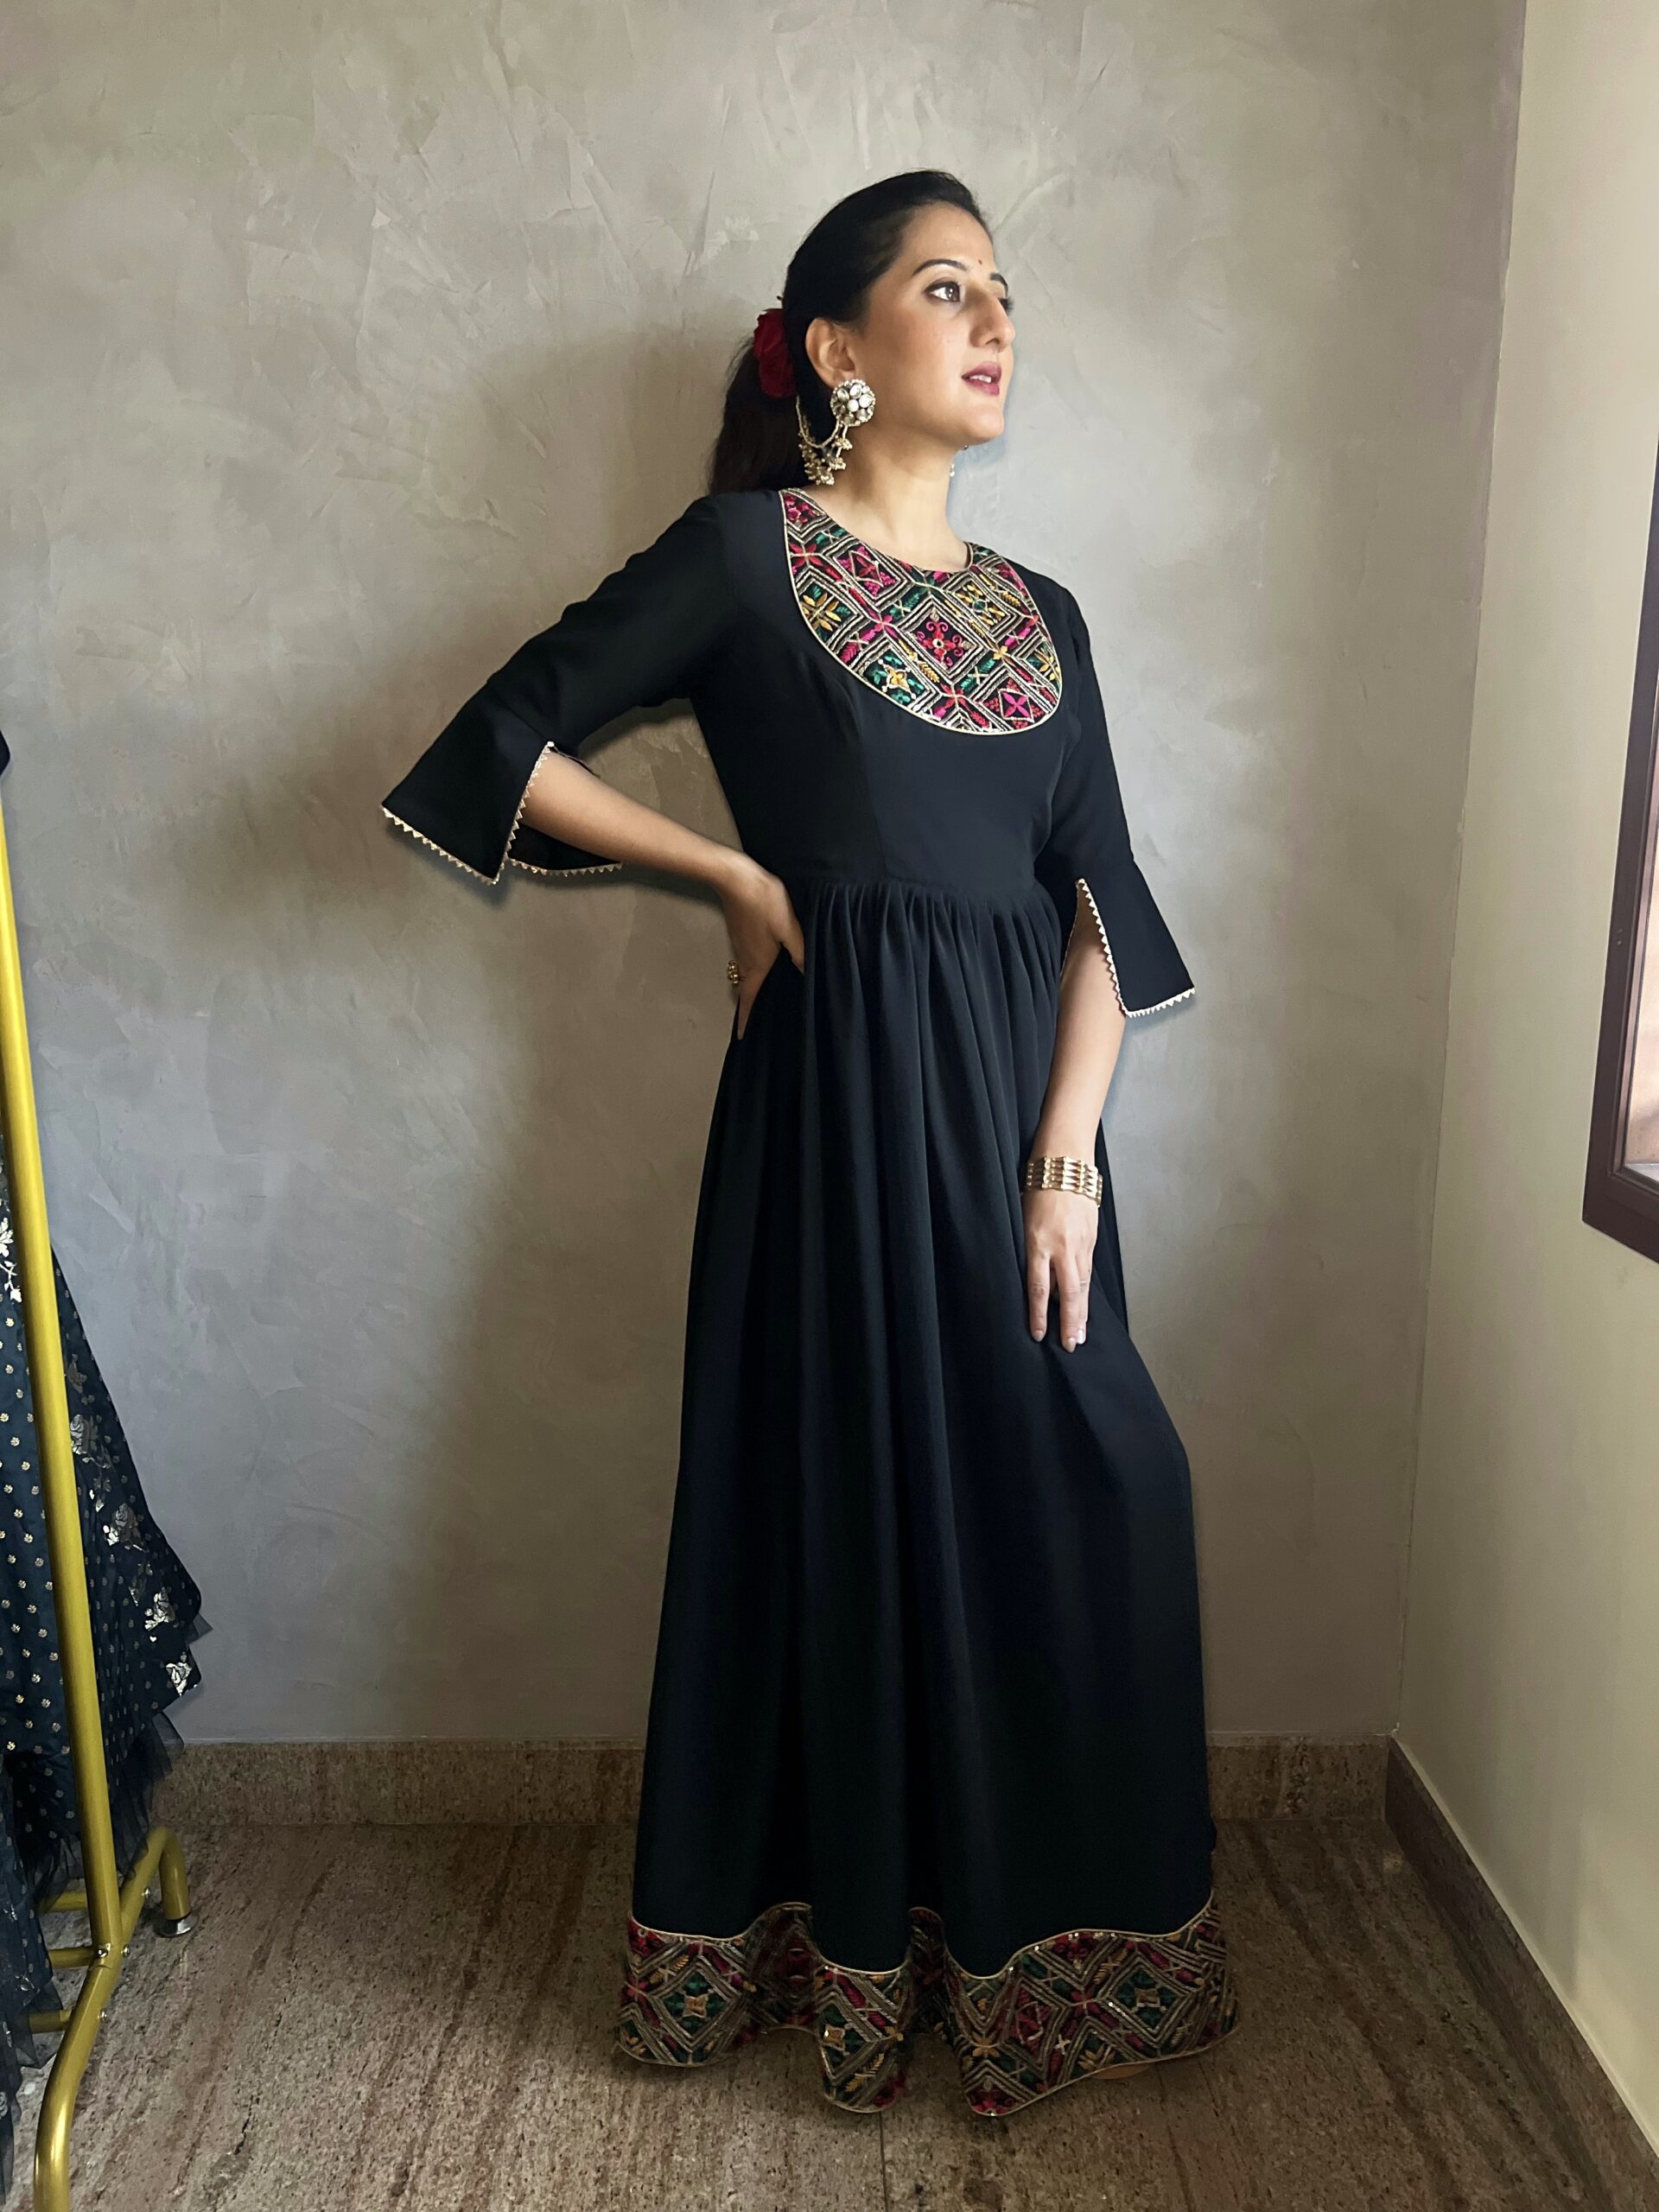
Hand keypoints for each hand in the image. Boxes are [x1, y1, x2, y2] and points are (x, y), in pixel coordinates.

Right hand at [719, 856, 804, 1039]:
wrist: (736, 878)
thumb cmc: (764, 902)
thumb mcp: (790, 929)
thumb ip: (800, 953)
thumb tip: (808, 974)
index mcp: (758, 963)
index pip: (749, 999)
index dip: (746, 1019)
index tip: (741, 1036)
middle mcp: (746, 958)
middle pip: (746, 987)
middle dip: (750, 1003)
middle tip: (758, 1015)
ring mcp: (740, 945)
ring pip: (746, 971)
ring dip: (753, 983)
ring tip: (766, 990)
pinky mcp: (739, 932)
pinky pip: (746, 956)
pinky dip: (754, 965)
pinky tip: (767, 957)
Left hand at [1023, 1187, 1097, 1348]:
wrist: (1066, 1164)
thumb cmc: (1037, 1188)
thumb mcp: (1023, 1219)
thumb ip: (1028, 1249)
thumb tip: (1031, 1278)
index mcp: (1038, 1242)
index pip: (1038, 1287)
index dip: (1038, 1314)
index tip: (1039, 1335)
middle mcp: (1061, 1247)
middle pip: (1067, 1293)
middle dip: (1069, 1322)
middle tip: (1070, 1345)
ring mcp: (1080, 1244)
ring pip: (1081, 1285)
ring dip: (1081, 1312)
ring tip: (1080, 1334)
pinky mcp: (1091, 1240)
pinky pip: (1087, 1272)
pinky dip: (1085, 1292)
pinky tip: (1084, 1307)